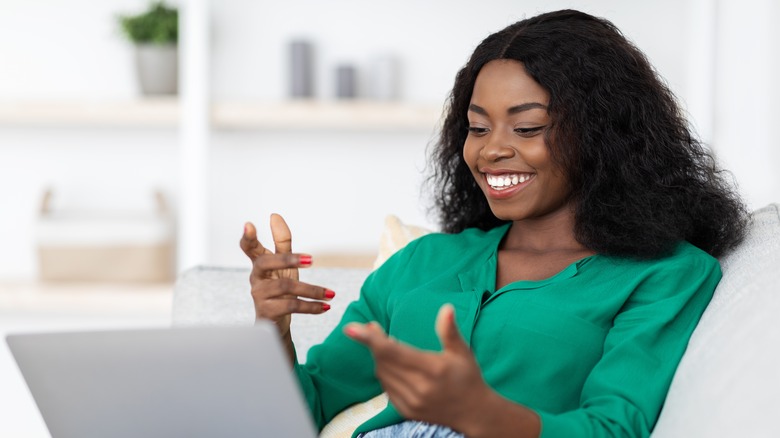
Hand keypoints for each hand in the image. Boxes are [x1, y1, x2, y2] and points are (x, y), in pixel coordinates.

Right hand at [240, 214, 333, 340]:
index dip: (248, 237)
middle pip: (265, 263)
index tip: (249, 224)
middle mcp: (256, 278)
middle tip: (311, 259)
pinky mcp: (267, 312)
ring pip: (285, 287)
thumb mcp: (284, 265)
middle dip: (287, 259)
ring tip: (330, 294)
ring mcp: (259, 295)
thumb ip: (281, 242)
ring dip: (312, 290)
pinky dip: (311, 306)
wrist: (275, 323)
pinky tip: (325, 307)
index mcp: (259, 264)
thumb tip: (275, 216)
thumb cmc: (279, 289)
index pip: (249, 248)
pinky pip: (291, 306)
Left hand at [344, 304, 492, 432]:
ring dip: (379, 356)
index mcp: (432, 370)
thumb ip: (449, 331)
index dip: (369, 339)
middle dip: (373, 341)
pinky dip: (384, 371)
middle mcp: (419, 388)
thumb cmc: (468, 377)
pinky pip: (386, 386)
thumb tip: (446, 308)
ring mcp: (411, 402)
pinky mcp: (406, 411)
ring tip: (383, 342)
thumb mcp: (462, 352)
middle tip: (372, 325)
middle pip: (383, 360)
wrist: (473, 413)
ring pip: (382, 373)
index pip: (392, 351)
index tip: (350, 328)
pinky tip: (393, 363)